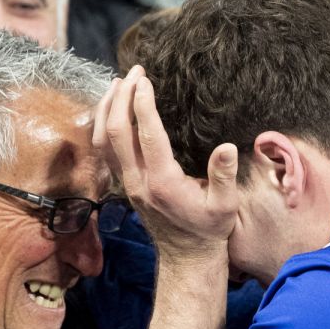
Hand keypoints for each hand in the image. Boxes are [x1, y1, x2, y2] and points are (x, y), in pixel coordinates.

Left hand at [93, 65, 239, 264]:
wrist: (186, 256)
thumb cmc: (210, 230)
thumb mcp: (226, 206)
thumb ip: (224, 176)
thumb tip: (226, 147)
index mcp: (162, 183)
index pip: (146, 136)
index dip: (142, 104)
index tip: (145, 80)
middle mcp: (138, 182)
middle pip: (116, 132)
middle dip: (121, 98)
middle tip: (134, 72)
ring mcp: (127, 184)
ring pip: (103, 141)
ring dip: (107, 109)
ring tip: (118, 83)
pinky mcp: (125, 185)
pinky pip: (104, 151)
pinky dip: (103, 125)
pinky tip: (112, 109)